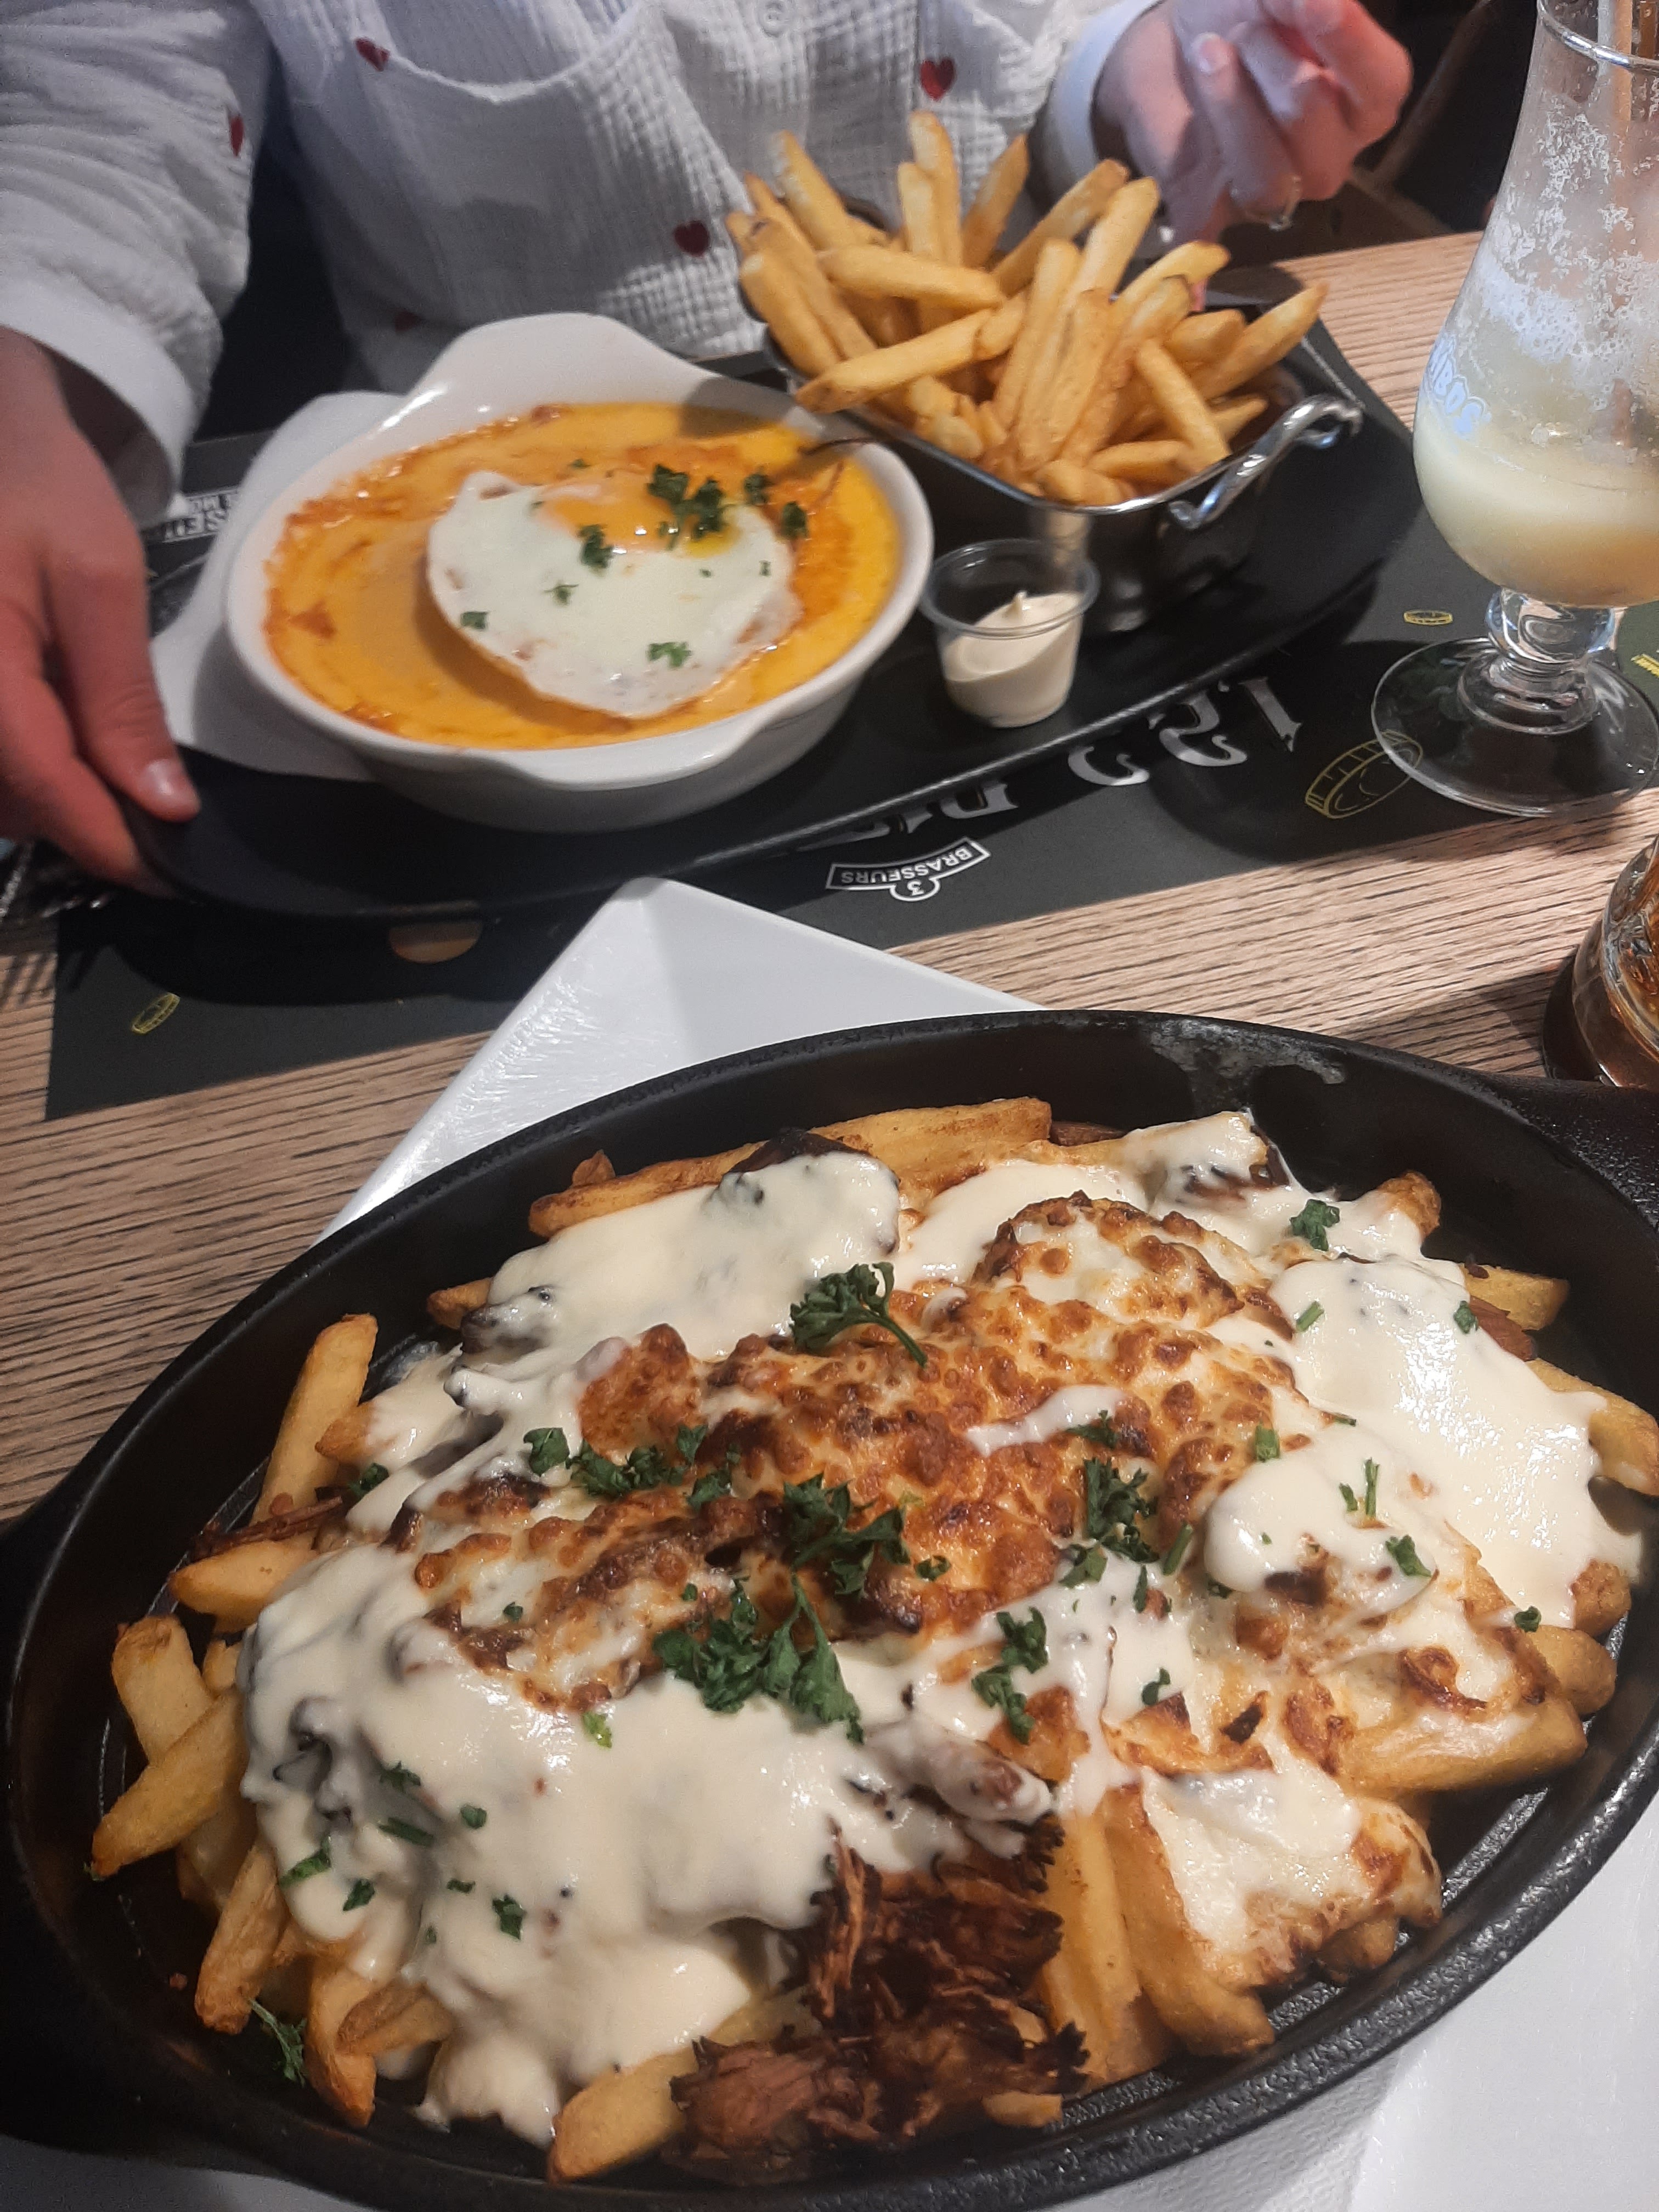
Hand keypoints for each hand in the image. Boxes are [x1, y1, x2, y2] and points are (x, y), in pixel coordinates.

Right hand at [0, 330, 196, 888]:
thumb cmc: (33, 485)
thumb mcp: (97, 582)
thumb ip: (122, 699)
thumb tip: (163, 804)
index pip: (45, 794)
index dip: (111, 845)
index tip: (172, 874)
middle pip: (13, 805)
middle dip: (83, 819)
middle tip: (156, 810)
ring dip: (53, 795)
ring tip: (116, 767)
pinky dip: (24, 762)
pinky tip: (68, 736)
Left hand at [1094, 0, 1412, 239]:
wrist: (1178, 35)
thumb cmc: (1244, 8)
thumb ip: (1304, 3)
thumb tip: (1316, 2)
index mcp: (1366, 100)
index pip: (1379, 84)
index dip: (1344, 39)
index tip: (1311, 1)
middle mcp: (1329, 155)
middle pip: (1309, 121)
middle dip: (1270, 62)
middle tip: (1243, 28)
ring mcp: (1275, 188)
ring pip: (1264, 176)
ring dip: (1230, 105)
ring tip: (1210, 53)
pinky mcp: (1210, 205)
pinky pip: (1208, 234)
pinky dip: (1195, 261)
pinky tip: (1191, 289)